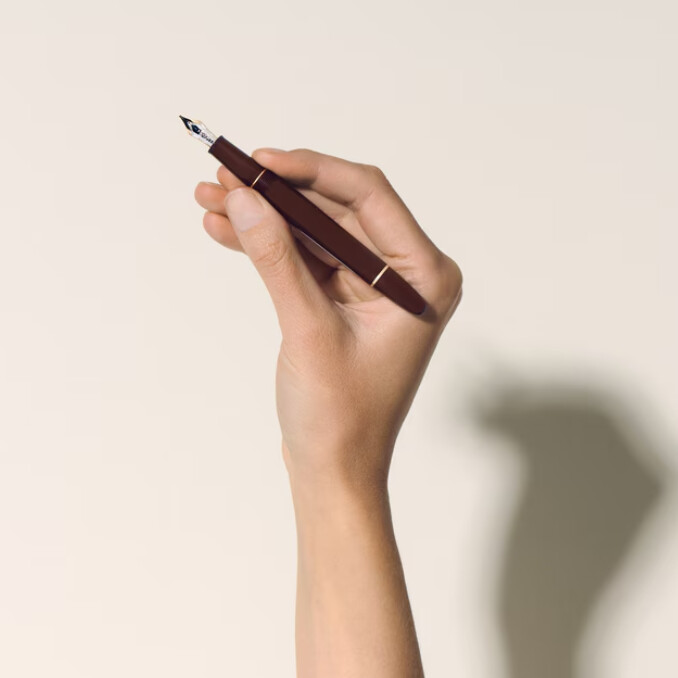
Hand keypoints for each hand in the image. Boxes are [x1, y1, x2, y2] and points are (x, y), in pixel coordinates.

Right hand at [194, 148, 461, 491]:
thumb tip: (244, 198)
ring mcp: (374, 288)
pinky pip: (305, 260)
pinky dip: (268, 246)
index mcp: (424, 277)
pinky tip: (226, 230)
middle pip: (337, 210)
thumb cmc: (340, 416)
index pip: (369, 197)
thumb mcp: (308, 330)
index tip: (260, 159)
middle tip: (226, 174)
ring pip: (316, 232)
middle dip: (278, 192)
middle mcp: (406, 275)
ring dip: (265, 217)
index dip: (311, 171)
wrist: (334, 470)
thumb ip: (277, 259)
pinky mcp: (345, 301)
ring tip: (211, 199)